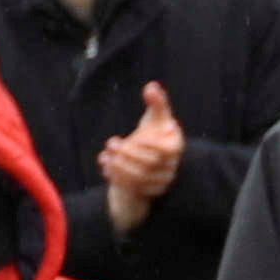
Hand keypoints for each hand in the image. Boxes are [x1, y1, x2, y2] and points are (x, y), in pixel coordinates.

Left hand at [95, 83, 182, 239]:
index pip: (164, 149)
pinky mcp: (146, 193)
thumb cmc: (153, 135)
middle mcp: (171, 167)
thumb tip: (151, 86)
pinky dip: (116, 176)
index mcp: (175, 147)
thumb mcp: (155, 118)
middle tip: (111, 142)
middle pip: (150, 163)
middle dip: (128, 153)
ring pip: (139, 178)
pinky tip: (105, 163)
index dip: (147, 144)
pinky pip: (131, 187)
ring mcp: (160, 182)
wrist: (148, 162)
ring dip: (120, 166)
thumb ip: (157, 103)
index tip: (131, 136)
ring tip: (106, 153)